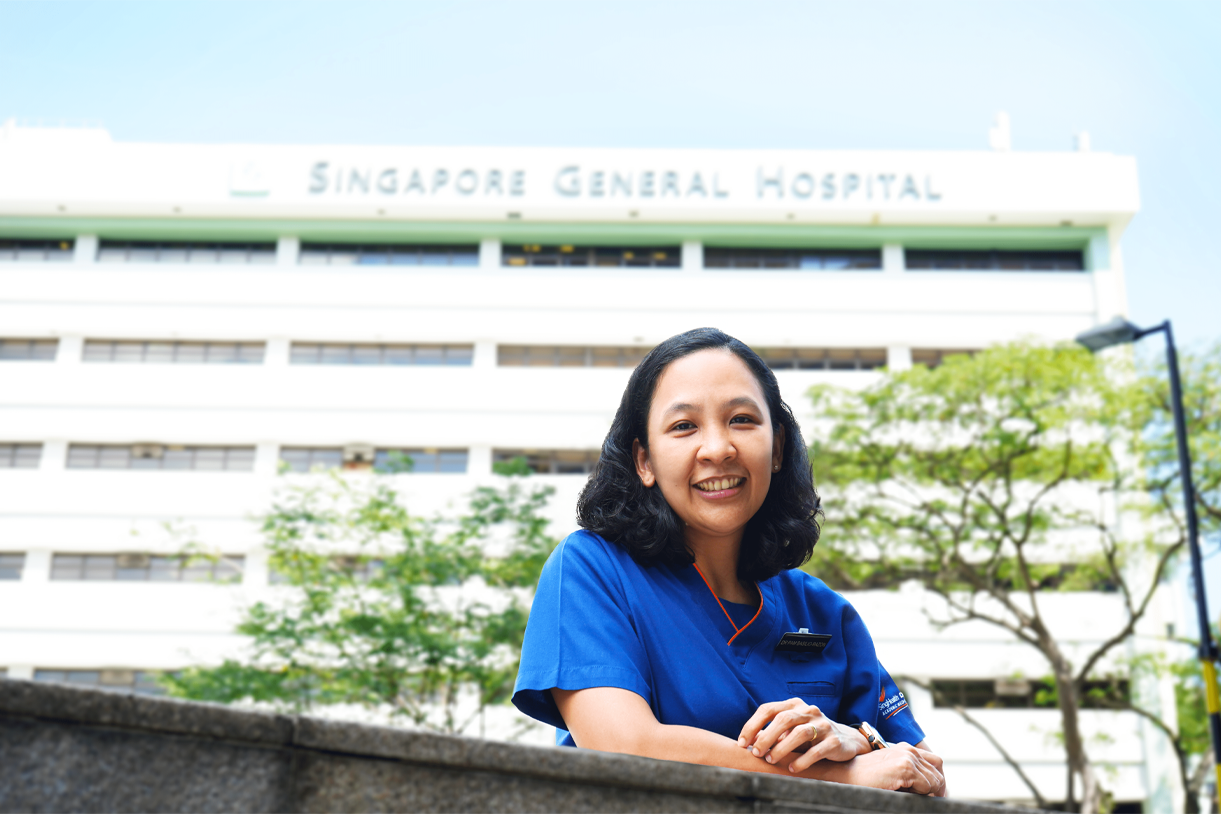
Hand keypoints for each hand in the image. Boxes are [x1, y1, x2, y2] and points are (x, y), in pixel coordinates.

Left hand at [737, 698, 866, 767]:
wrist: (846, 740)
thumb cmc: (811, 735)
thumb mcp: (791, 730)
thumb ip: (772, 732)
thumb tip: (748, 740)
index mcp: (794, 705)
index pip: (768, 709)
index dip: (752, 725)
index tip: (742, 743)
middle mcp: (809, 711)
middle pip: (783, 719)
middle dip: (766, 736)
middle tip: (756, 753)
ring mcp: (823, 724)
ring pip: (800, 733)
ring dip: (782, 748)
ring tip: (771, 760)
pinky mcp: (835, 740)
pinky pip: (816, 751)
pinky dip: (802, 760)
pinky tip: (792, 769)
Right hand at [842, 744, 945, 796]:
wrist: (846, 774)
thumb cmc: (865, 777)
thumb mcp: (892, 772)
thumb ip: (910, 774)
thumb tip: (931, 790)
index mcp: (906, 749)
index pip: (935, 762)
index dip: (937, 779)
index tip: (935, 793)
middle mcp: (908, 750)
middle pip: (938, 769)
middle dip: (938, 787)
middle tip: (930, 799)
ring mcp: (907, 758)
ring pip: (935, 779)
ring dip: (930, 791)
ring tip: (915, 797)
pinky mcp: (905, 768)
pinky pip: (928, 786)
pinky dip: (924, 794)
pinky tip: (909, 795)